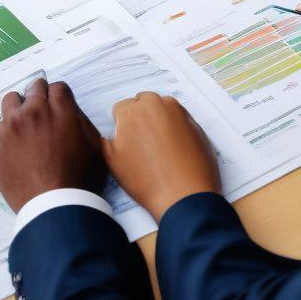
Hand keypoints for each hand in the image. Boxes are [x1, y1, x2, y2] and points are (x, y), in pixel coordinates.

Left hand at [0, 79, 106, 212]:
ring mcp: (8, 131)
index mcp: (56, 108)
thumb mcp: (93, 143)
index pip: (55, 86)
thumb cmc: (80, 178)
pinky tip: (20, 157)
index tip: (59, 106)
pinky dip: (9, 142)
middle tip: (43, 114)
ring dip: (18, 113)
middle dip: (38, 98)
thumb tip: (67, 110)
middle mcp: (29, 113)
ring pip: (9, 106)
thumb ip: (79, 119)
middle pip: (30, 89)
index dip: (59, 96)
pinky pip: (0, 138)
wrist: (55, 209)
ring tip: (27, 130)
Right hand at [103, 93, 219, 221]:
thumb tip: (109, 135)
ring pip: (162, 109)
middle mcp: (156, 104)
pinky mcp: (194, 122)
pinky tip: (173, 151)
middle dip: (140, 118)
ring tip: (158, 148)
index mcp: (133, 110)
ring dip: (158, 121)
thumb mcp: (113, 161)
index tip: (126, 139)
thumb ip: (106, 140)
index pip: (121, 108)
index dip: (121, 126)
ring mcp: (178, 112)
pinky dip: (176, 129)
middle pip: (142, 103)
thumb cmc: (149, 181)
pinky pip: (179, 120)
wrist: (184, 195)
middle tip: (142, 143)